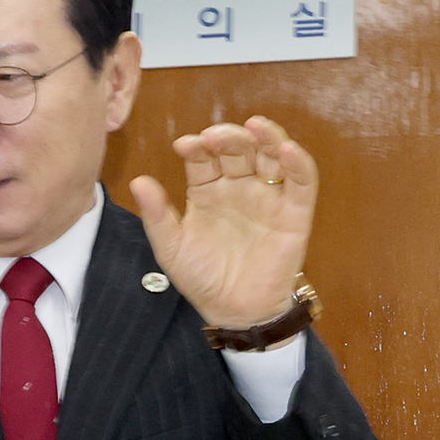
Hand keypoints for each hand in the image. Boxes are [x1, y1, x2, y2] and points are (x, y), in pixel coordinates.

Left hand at [127, 115, 317, 329]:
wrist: (235, 313)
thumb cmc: (202, 279)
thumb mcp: (172, 248)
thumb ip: (157, 215)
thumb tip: (138, 181)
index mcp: (207, 189)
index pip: (203, 156)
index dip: (196, 146)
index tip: (184, 146)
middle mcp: (239, 187)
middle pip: (237, 148)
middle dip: (227, 137)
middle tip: (213, 138)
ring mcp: (268, 197)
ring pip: (271, 155)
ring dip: (266, 137)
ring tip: (255, 126)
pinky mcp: (294, 213)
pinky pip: (301, 182)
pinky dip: (298, 162)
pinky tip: (287, 150)